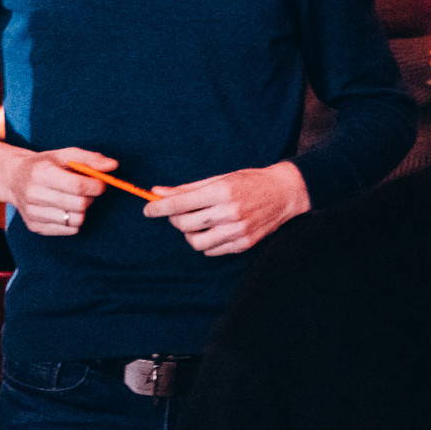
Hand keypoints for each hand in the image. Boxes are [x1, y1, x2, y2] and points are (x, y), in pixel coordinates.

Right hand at [0, 143, 118, 236]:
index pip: (77, 186)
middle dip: (90, 197)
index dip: (95, 186)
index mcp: (41, 173)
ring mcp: (33, 213)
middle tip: (86, 190)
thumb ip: (90, 159)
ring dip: (82, 210)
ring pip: (76, 220)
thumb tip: (113, 165)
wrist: (13, 178)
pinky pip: (69, 230)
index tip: (100, 183)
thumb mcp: (64, 155)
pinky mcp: (35, 227)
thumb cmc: (44, 164)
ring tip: (75, 199)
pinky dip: (74, 220)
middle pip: (79, 205)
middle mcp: (34, 194)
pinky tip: (66, 208)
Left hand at [143, 162, 309, 256]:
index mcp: (221, 191)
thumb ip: (187, 188)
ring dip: (188, 233)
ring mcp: (237, 231)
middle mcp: (229, 212)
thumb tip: (157, 192)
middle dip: (173, 219)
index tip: (147, 209)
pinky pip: (212, 251)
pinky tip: (211, 230)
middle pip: (184, 224)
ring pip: (196, 242)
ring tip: (195, 223)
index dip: (159, 208)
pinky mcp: (243, 244)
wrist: (283, 193)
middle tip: (176, 212)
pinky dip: (205, 242)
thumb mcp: (218, 178)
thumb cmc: (249, 182)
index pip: (180, 204)